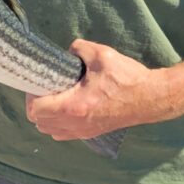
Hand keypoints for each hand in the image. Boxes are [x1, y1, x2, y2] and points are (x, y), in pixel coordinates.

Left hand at [25, 39, 175, 140]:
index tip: (40, 81)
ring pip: (49, 131)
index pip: (36, 110)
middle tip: (46, 87)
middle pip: (39, 123)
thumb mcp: (102, 54)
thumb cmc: (127, 77)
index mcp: (74, 106)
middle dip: (37, 104)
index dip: (32, 94)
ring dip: (46, 116)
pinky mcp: (91, 133)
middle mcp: (75, 124)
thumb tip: (67, 52)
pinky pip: (62, 134)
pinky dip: (57, 123)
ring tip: (55, 97)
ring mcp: (83, 132)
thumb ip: (78, 48)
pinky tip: (67, 106)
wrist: (151, 98)